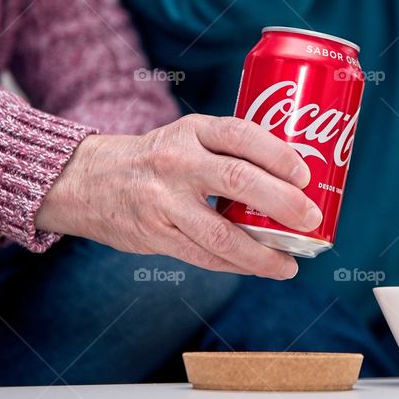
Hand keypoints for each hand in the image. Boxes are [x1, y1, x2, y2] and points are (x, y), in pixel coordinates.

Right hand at [36, 115, 319, 279]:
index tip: (306, 174)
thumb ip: (230, 150)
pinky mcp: (156, 235)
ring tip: (290, 264)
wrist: (87, 181)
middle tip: (311, 220)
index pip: (241, 135)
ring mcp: (164, 201)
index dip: (278, 154)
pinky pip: (204, 256)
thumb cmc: (157, 157)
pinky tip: (260, 267)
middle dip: (282, 203)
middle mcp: (178, 162)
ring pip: (221, 232)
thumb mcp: (188, 136)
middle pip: (238, 180)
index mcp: (192, 130)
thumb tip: (295, 179)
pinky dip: (237, 264)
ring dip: (262, 253)